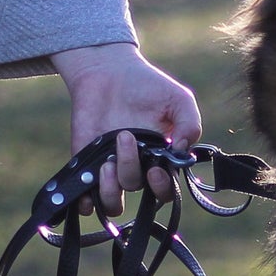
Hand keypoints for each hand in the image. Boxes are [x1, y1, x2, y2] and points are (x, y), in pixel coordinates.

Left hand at [50, 42, 201, 213]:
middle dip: (131, 170)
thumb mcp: (179, 100)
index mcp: (160, 159)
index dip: (162, 187)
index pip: (165, 190)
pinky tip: (85, 191)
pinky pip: (85, 198)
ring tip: (105, 160)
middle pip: (138, 190)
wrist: (109, 72)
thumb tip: (181, 149)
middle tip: (126, 139)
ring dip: (109, 188)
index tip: (155, 169)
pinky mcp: (86, 166)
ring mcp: (110, 169)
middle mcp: (136, 168)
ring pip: (112, 201)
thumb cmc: (148, 86)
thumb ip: (190, 124)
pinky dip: (85, 203)